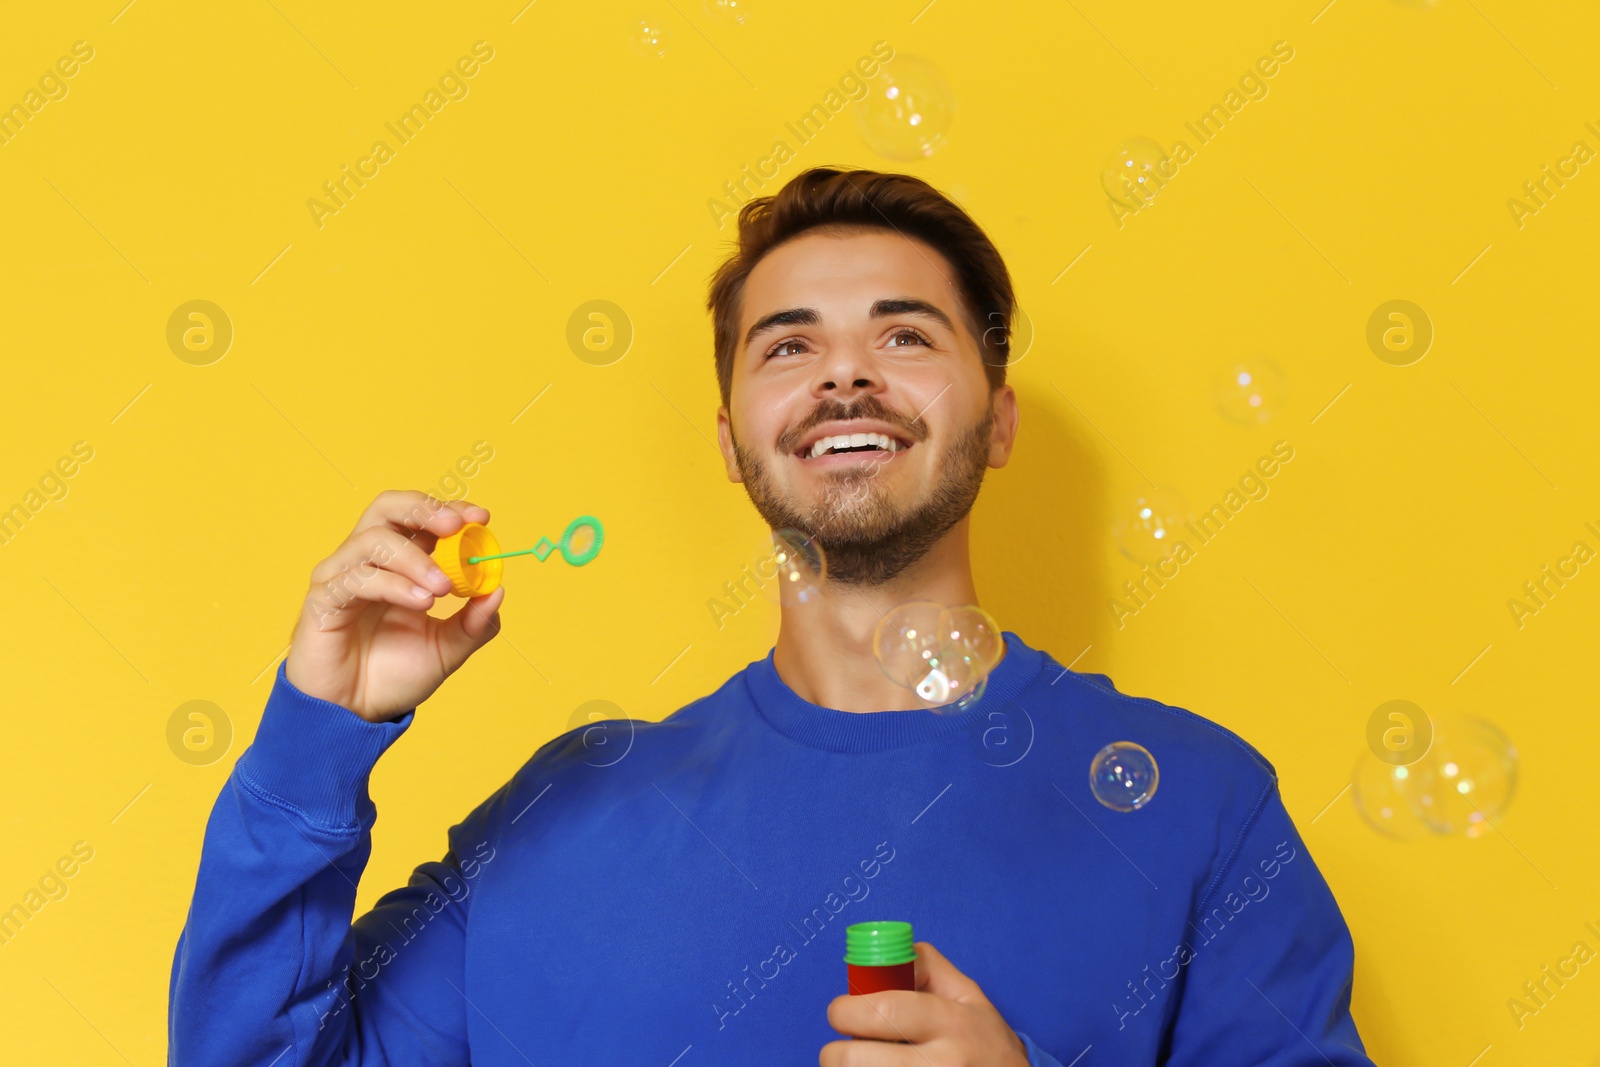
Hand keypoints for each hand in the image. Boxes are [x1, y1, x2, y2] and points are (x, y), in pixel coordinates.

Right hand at [284, 490, 504, 721]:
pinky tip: (420, 603)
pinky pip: (356, 578)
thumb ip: (474, 623)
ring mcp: (341, 577)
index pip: (419, 518)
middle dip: (425, 510)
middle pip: (388, 508)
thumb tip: (498, 590)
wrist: (355, 715)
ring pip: (375, 541)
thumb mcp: (447, 650)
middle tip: (456, 527)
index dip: (449, 510)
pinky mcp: (323, 600)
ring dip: (415, 559)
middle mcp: (367, 562)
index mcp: (399, 564)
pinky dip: (394, 585)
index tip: (481, 517)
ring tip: (441, 589)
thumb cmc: (393, 677)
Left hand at [821, 941, 1030, 1066]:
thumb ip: (927, 968)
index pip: (885, 1010)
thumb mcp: (970, 998)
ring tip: (863, 1066)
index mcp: (952, 1023)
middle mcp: (944, 1063)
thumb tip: (880, 956)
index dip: (847, 1010)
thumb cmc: (987, 1044)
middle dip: (835, 1054)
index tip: (839, 1012)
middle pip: (858, 1059)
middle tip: (839, 1052)